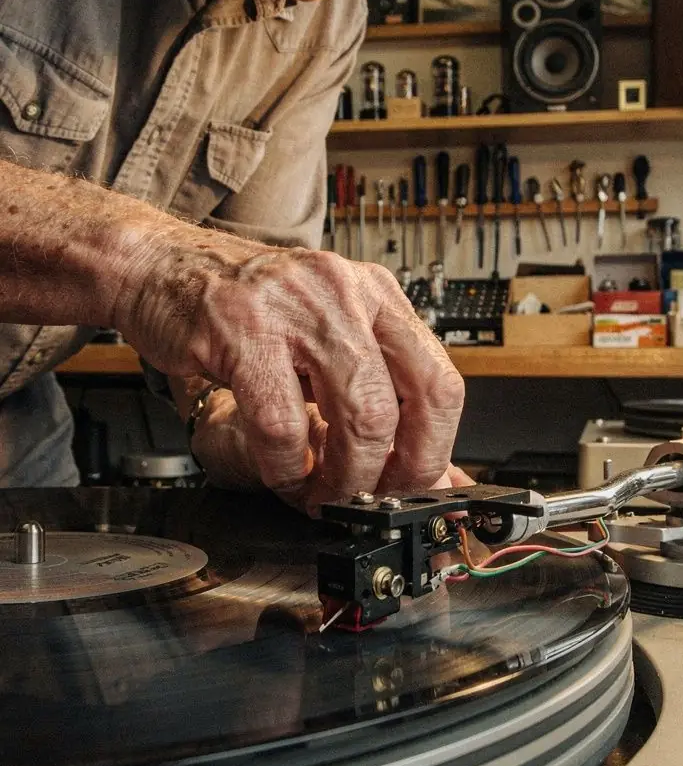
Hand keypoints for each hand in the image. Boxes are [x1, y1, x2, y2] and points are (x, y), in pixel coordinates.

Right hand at [114, 229, 464, 509]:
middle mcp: (346, 293)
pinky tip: (279, 470)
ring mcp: (296, 308)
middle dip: (390, 474)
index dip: (433, 449)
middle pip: (407, 405)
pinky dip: (285, 466)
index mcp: (377, 294)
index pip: (440, 382)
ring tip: (320, 495)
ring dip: (341, 479)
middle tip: (365, 499)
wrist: (158, 266)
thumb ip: (376, 397)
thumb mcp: (323, 339)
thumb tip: (434, 473)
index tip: (413, 486)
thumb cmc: (243, 308)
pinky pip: (283, 424)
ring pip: (355, 417)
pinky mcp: (242, 331)